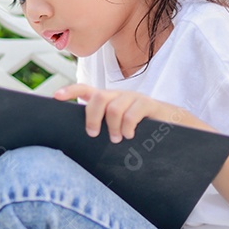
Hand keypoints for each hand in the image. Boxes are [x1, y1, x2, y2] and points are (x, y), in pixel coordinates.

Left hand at [54, 84, 186, 143]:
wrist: (172, 126)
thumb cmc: (140, 130)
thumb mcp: (118, 128)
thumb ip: (103, 128)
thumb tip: (84, 138)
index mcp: (108, 100)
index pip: (85, 89)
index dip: (70, 91)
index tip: (55, 96)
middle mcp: (118, 95)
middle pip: (97, 98)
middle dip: (92, 117)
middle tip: (94, 134)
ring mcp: (133, 98)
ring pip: (113, 107)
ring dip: (113, 127)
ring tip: (118, 139)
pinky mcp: (148, 104)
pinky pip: (132, 113)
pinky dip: (128, 126)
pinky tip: (130, 135)